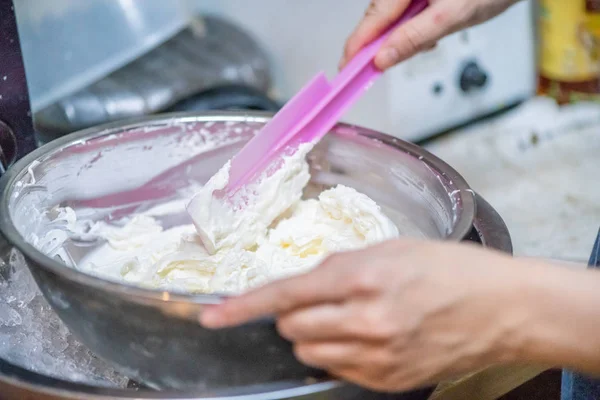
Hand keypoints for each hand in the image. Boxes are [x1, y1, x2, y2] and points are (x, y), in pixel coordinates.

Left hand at [201, 239, 535, 391]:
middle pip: (291, 328)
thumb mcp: (393, 247)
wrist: (506, 308)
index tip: (212, 316)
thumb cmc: (454, 269)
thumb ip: (340, 264)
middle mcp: (366, 320)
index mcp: (363, 276)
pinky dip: (339, 352)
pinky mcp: (389, 379)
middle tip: (320, 300)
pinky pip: (338, 370)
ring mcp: (378, 356)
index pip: (285, 294)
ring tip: (348, 317)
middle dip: (293, 314)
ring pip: (309, 352)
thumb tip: (306, 281)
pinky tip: (367, 335)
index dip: (242, 307)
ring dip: (313, 334)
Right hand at [341, 0, 519, 69]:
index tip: (345, 70)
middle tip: (373, 69)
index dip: (357, 46)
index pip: (372, 19)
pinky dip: (413, 29)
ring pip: (392, 18)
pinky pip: (406, 14)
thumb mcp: (451, 17)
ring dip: (401, 38)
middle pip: (378, 18)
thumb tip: (382, 59)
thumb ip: (413, 39)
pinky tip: (431, 33)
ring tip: (428, 41)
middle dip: (380, 45)